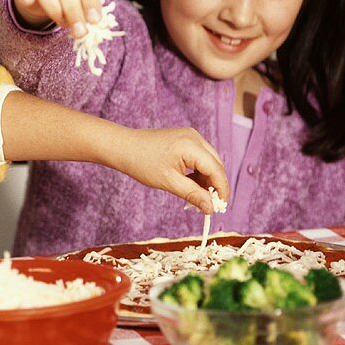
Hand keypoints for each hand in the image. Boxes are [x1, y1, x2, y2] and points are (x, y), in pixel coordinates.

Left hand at [107, 127, 229, 214]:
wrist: (123, 147)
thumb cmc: (142, 163)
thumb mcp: (169, 182)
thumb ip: (193, 195)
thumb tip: (211, 209)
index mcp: (191, 146)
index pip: (216, 170)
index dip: (221, 190)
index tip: (220, 208)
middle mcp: (195, 137)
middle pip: (216, 164)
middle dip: (215, 185)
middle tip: (209, 205)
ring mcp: (190, 136)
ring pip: (209, 161)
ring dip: (207, 179)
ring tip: (197, 197)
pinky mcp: (185, 139)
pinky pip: (200, 157)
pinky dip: (199, 171)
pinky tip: (191, 185)